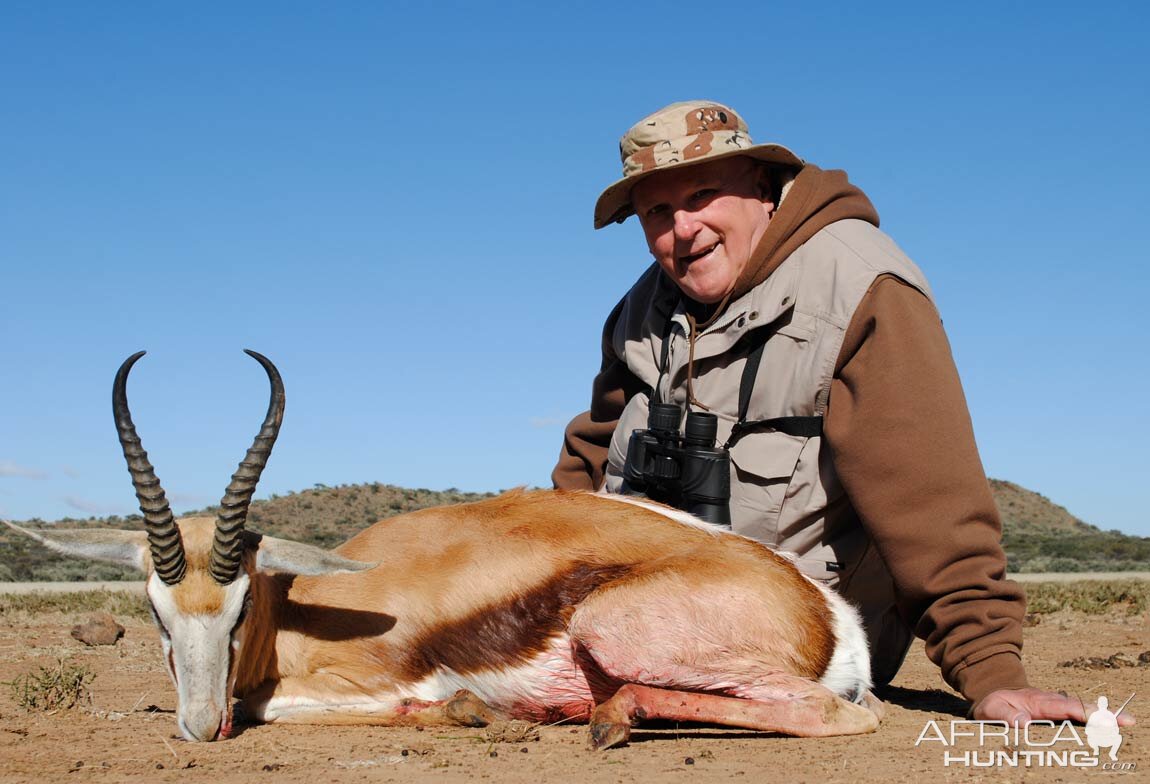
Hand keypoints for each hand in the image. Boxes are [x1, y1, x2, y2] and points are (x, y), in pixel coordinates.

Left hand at [972, 688, 1134, 726]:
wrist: (993, 695)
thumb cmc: (993, 704)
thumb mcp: (992, 709)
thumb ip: (1006, 716)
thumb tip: (1024, 723)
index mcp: (1038, 701)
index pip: (1064, 708)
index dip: (1083, 713)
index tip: (1100, 719)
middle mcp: (1051, 702)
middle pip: (1081, 708)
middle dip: (1104, 714)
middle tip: (1127, 721)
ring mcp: (1056, 707)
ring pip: (1083, 711)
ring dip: (1103, 717)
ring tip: (1126, 723)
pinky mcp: (1057, 713)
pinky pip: (1078, 716)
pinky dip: (1094, 720)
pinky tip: (1109, 728)